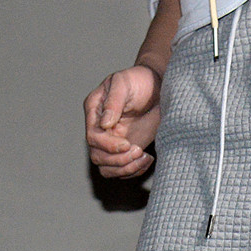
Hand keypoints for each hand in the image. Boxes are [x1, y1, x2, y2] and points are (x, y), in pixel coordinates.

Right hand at [84, 65, 160, 179]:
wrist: (157, 87)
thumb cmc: (139, 80)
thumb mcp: (124, 83)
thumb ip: (113, 102)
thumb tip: (105, 124)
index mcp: (94, 111)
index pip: (93, 137)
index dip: (108, 146)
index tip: (128, 144)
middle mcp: (100, 129)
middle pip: (98, 157)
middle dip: (118, 160)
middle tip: (138, 150)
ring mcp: (112, 141)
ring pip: (108, 168)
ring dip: (126, 169)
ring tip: (143, 156)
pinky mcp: (126, 150)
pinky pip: (123, 170)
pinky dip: (135, 170)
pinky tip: (147, 159)